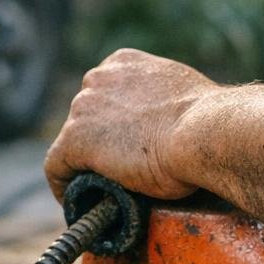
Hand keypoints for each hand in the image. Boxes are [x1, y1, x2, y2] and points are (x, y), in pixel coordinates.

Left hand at [44, 49, 219, 202]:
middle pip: (86, 115)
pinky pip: (57, 167)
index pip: (104, 94)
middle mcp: (98, 77)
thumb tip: (167, 126)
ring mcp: (82, 107)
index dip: (109, 122)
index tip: (120, 144)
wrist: (204, 131)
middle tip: (116, 170)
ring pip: (72, 141)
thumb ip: (162, 103)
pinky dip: (63, 184)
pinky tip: (74, 201)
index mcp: (123, 62)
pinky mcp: (74, 140)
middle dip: (97, 141)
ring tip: (100, 190)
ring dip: (84, 164)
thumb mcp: (182, 96)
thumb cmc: (207, 121)